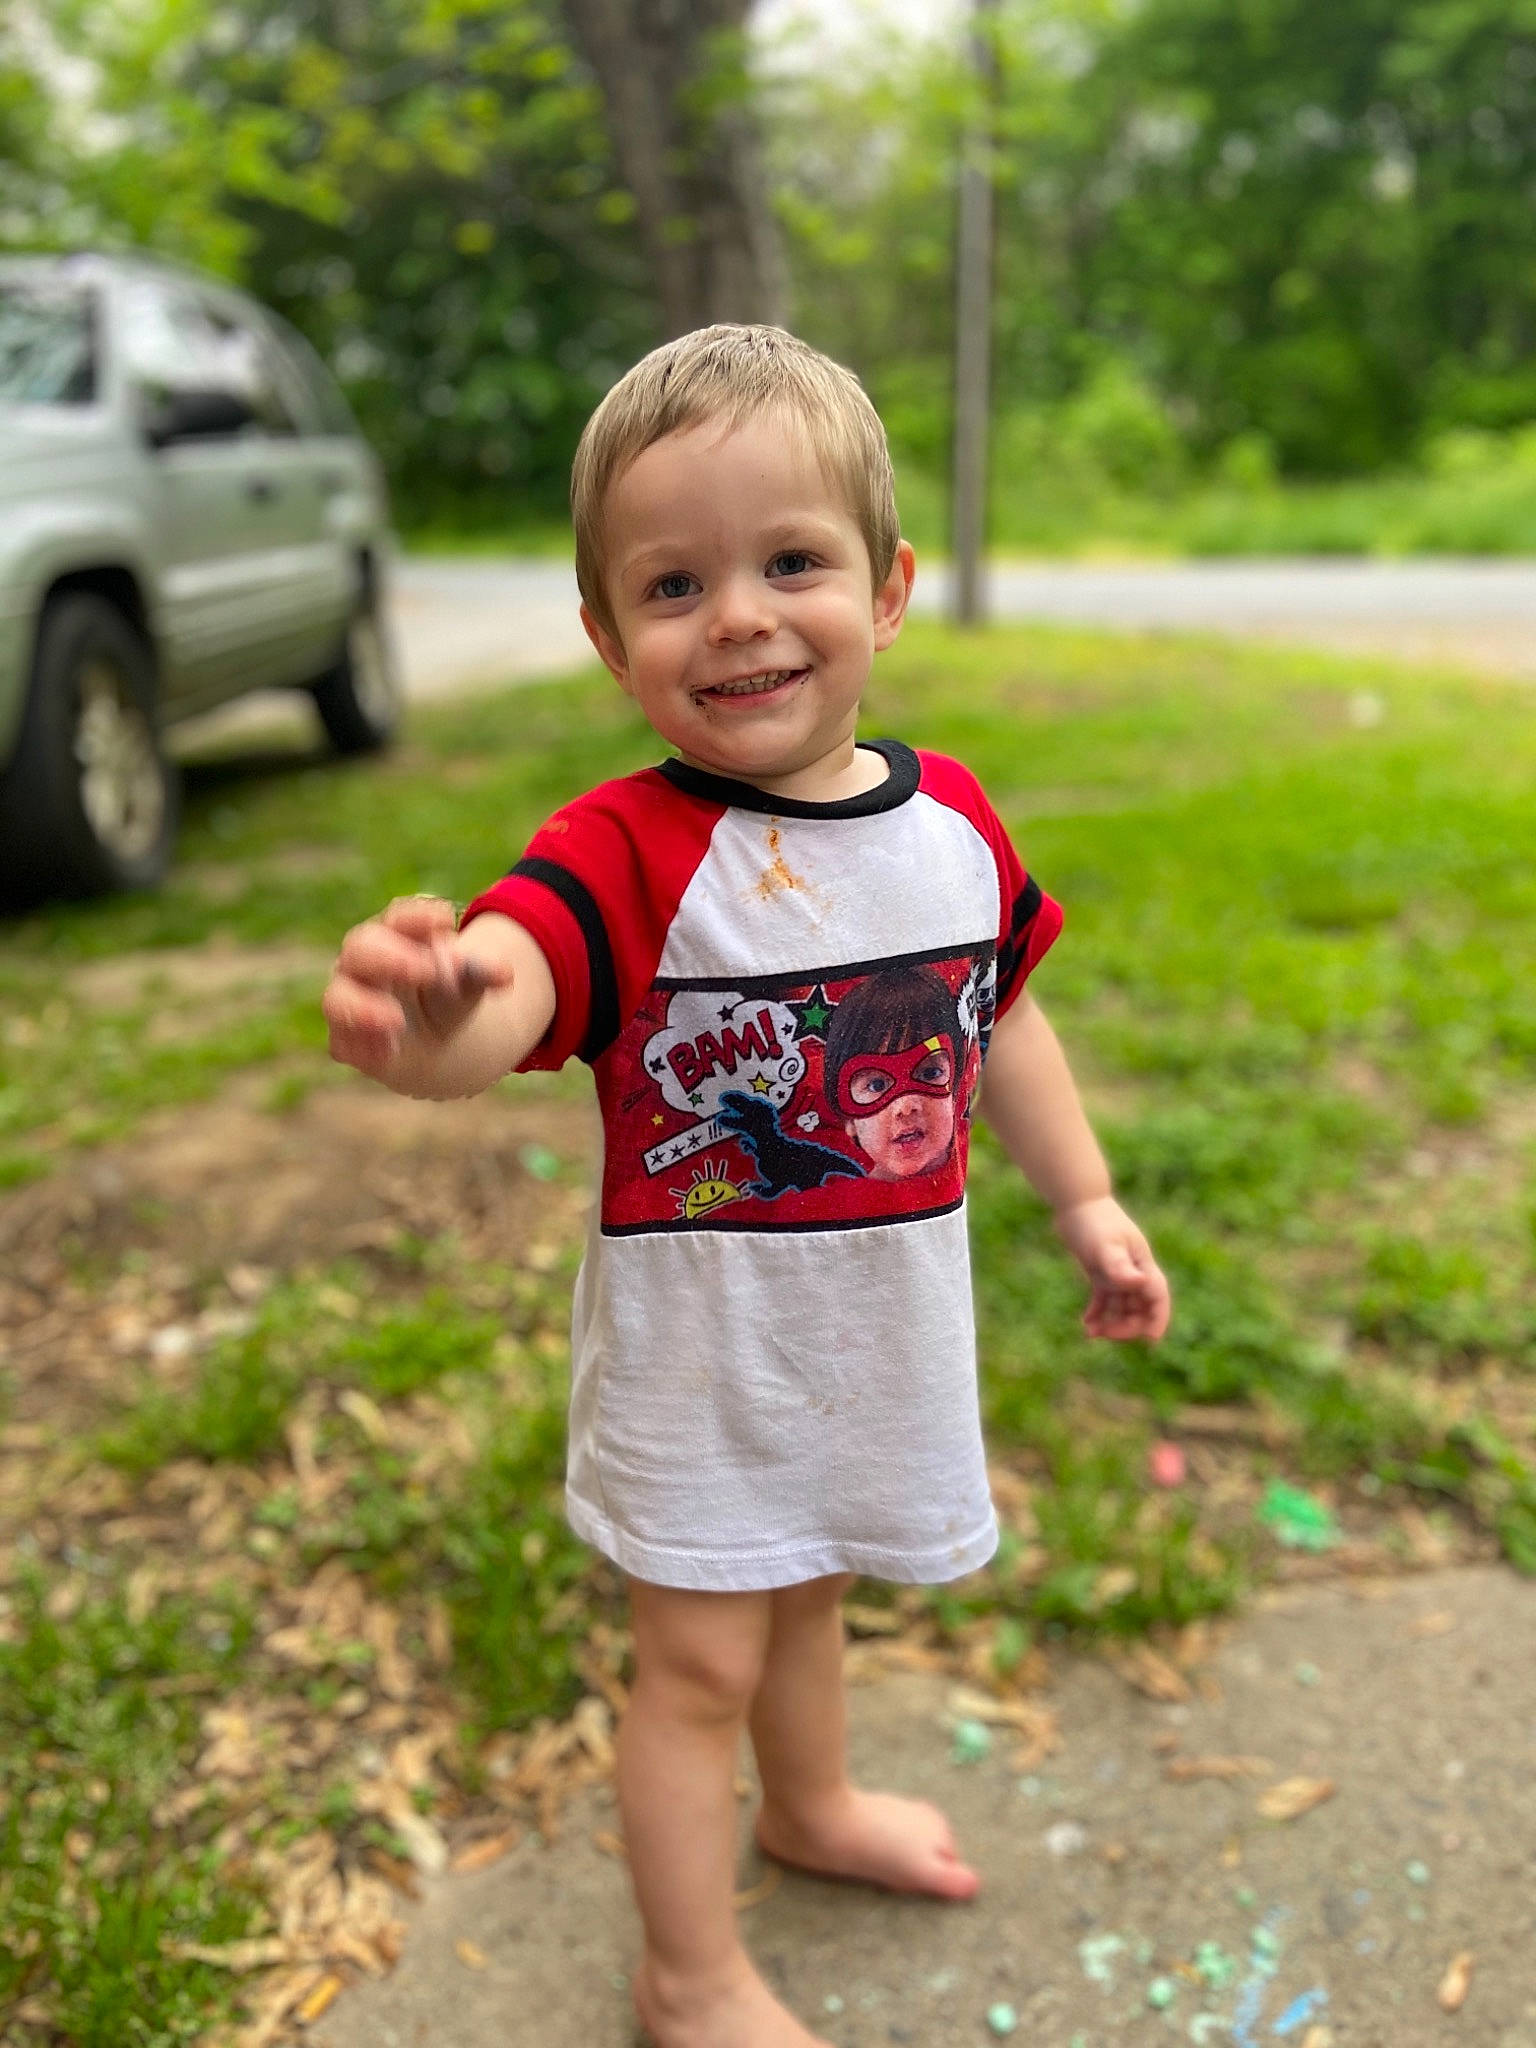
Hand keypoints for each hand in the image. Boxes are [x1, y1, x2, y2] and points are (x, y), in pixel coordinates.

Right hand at [322, 895, 512, 1077]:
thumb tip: (502, 972)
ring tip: (396, 1021)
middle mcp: (362, 963)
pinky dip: (364, 1048)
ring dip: (365, 1009)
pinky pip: (343, 1043)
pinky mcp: (345, 1040)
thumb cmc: (448, 997)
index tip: (445, 919)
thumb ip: (482, 972)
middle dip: (391, 958)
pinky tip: (390, 1053)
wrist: (437, 1044)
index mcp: (395, 936)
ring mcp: (348, 1000)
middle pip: (361, 948)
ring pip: (338, 998)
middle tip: (426, 970)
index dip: (417, 916)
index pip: (398, 918)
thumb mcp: (470, 982)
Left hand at [1055, 1194, 1170, 1342]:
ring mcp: (1118, 1273)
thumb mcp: (1105, 1245)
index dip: (1158, 1319)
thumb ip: (1120, 1265)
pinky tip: (1086, 1322)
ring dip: (1110, 1323)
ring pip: (1121, 1307)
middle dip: (1127, 1326)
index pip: (1157, 1297)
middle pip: (1140, 1308)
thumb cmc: (1094, 1220)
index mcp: (1142, 1265)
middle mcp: (1134, 1272)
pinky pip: (1105, 1300)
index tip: (1151, 1340)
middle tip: (1104, 1334)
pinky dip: (1098, 1313)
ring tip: (1090, 1332)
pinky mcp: (1101, 1273)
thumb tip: (1139, 1283)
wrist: (1076, 1202)